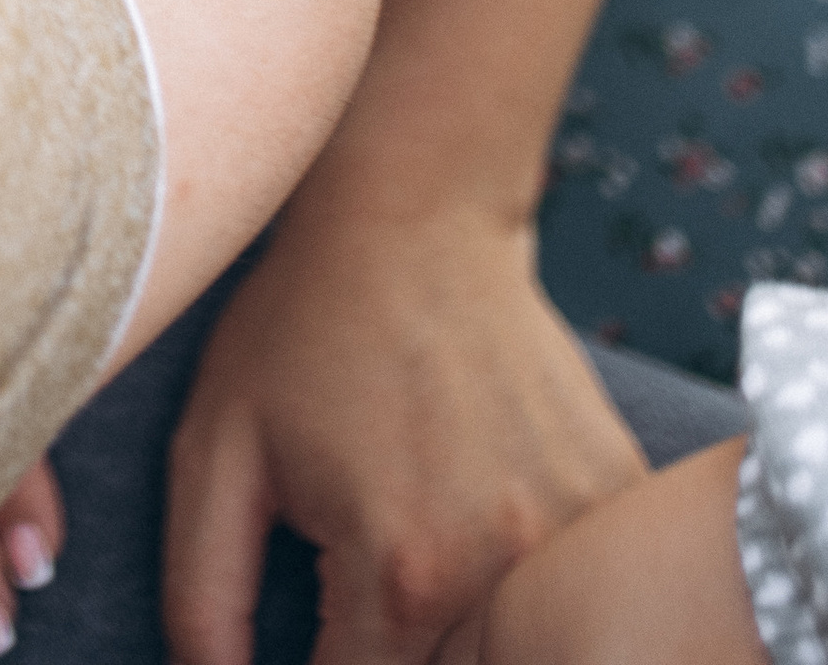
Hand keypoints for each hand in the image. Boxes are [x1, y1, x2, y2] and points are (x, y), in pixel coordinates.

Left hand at [163, 202, 645, 664]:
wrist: (414, 208)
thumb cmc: (303, 325)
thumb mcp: (214, 451)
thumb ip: (205, 596)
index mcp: (400, 570)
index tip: (313, 637)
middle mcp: (504, 564)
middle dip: (398, 656)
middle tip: (367, 577)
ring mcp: (578, 529)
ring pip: (525, 648)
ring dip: (474, 633)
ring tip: (419, 533)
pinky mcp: (621, 492)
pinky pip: (586, 590)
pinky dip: (542, 587)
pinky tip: (484, 512)